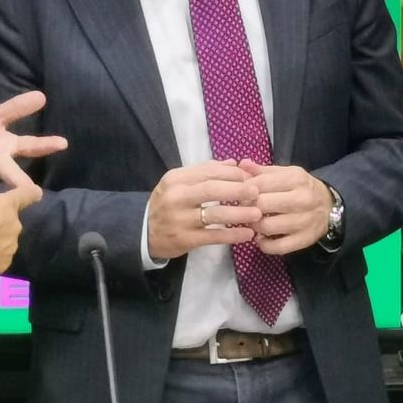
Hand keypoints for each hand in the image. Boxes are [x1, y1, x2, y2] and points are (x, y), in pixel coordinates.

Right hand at [147, 161, 261, 261]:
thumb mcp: (179, 183)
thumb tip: (234, 163)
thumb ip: (205, 171)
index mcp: (176, 179)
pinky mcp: (185, 239)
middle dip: (238, 190)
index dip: (232, 174)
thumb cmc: (167, 204)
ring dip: (239, 213)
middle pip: (212, 190)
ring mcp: (180, 219)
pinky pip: (213, 236)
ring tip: (257, 214)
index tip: (250, 177)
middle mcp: (176, 197)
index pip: (208, 172)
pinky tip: (247, 234)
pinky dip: (232, 235)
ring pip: (214, 214)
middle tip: (256, 192)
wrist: (144, 232)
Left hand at [239, 160, 331, 255]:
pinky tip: (262, 238)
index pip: (260, 184)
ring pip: (267, 227)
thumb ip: (262, 171)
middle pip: (262, 205)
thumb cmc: (301, 188)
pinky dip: (264, 245)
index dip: (244, 191)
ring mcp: (305, 221)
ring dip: (254, 227)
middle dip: (248, 208)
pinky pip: (277, 247)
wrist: (329, 205)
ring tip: (254, 223)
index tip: (242, 195)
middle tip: (246, 210)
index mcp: (296, 179)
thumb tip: (242, 164)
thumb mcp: (285, 174)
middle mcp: (303, 199)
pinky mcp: (305, 239)